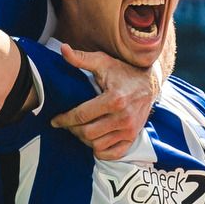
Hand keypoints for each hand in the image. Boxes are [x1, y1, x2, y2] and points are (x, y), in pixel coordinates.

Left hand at [50, 46, 154, 160]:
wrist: (149, 83)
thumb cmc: (123, 71)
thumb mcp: (103, 62)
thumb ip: (81, 58)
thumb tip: (63, 49)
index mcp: (114, 99)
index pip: (81, 116)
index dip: (64, 119)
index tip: (55, 120)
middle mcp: (123, 118)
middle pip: (87, 133)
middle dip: (72, 130)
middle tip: (67, 124)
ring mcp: (129, 130)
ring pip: (97, 145)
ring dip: (84, 140)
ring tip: (80, 129)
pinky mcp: (132, 137)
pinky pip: (112, 154)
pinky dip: (100, 151)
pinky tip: (94, 140)